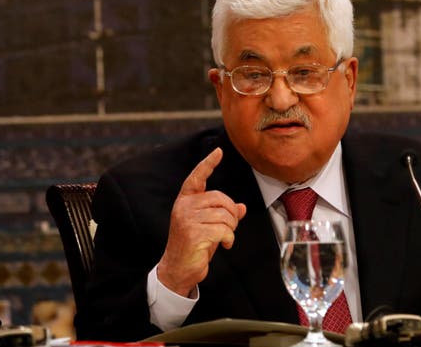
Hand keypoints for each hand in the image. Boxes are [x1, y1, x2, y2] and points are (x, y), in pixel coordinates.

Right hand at [157, 147, 246, 296]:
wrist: (178, 269)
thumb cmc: (194, 246)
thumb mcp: (210, 226)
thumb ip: (223, 215)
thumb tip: (242, 207)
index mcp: (185, 201)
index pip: (196, 177)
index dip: (208, 164)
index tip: (219, 151)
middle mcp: (184, 207)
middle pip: (220, 198)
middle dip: (231, 214)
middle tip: (230, 228)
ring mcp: (187, 220)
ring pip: (224, 215)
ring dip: (231, 229)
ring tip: (225, 238)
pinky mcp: (194, 234)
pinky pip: (223, 230)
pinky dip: (229, 239)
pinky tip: (223, 245)